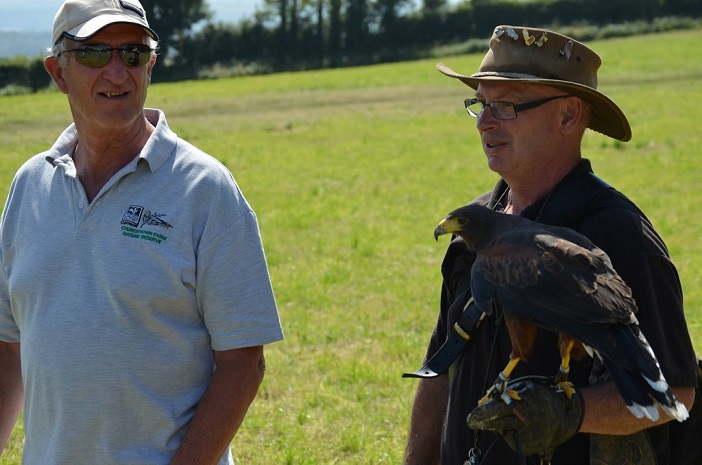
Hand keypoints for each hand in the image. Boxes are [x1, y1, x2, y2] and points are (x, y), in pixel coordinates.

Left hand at [467, 378, 582, 458]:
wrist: (564, 418)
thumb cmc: (543, 399)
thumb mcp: (527, 389)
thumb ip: (508, 394)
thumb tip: (488, 399)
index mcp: (524, 405)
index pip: (497, 410)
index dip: (483, 413)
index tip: (471, 416)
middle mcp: (524, 423)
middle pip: (497, 424)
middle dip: (483, 422)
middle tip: (472, 421)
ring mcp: (527, 437)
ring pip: (503, 432)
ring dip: (498, 426)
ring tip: (508, 420)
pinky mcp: (528, 447)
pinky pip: (512, 440)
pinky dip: (510, 434)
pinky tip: (517, 428)